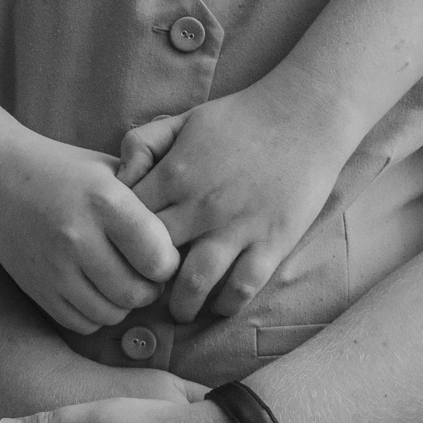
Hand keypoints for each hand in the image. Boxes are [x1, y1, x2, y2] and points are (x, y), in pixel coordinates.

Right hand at [0, 133, 179, 332]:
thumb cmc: (65, 170)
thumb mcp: (109, 169)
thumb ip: (147, 198)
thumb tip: (186, 233)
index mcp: (104, 200)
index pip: (159, 256)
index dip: (170, 261)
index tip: (164, 253)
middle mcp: (78, 237)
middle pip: (137, 292)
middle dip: (151, 288)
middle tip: (148, 273)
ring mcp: (54, 268)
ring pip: (111, 313)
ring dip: (125, 303)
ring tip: (122, 279)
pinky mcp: (37, 290)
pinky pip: (82, 323)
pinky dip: (96, 314)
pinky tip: (96, 289)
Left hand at [118, 77, 346, 321]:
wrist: (304, 114)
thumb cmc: (241, 117)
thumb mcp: (184, 119)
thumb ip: (143, 143)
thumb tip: (119, 180)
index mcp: (174, 173)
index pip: (128, 223)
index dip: (122, 242)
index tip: (128, 252)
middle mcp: (200, 205)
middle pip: (153, 258)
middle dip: (146, 277)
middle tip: (149, 287)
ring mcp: (237, 227)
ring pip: (193, 284)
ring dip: (181, 304)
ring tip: (180, 307)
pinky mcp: (271, 242)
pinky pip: (241, 288)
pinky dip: (225, 304)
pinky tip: (219, 303)